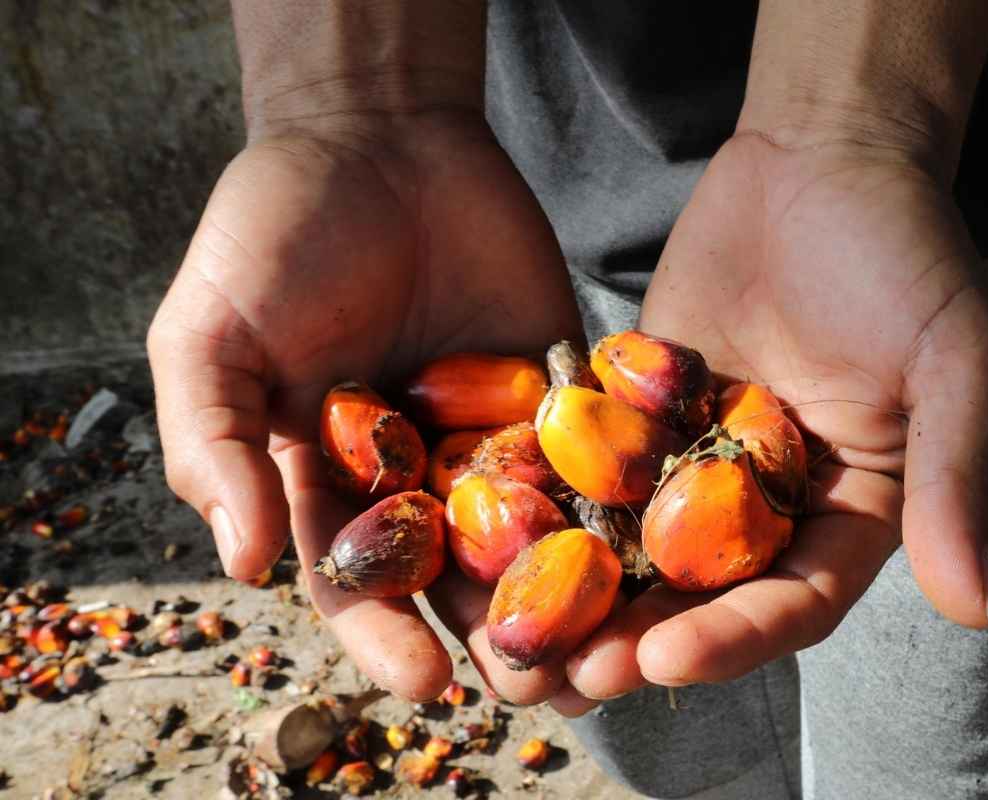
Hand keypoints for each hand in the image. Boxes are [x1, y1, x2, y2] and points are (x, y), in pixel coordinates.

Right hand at [147, 112, 583, 702]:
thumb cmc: (273, 233)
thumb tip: (238, 566)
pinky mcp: (556, 384)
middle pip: (455, 573)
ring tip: (601, 647)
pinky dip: (613, 492)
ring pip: (532, 528)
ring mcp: (490, 429)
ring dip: (563, 589)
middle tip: (535, 686)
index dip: (386, 633)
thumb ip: (217, 445)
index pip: (358, 575)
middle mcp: (414, 468)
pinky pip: (588, 446)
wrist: (375, 134)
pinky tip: (648, 540)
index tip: (424, 683)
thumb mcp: (210, 335)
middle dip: (492, 632)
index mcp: (329, 475)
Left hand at [559, 131, 987, 707]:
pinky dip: (546, 507)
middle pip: (701, 595)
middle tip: (569, 679)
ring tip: (512, 640)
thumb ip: (959, 480)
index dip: (735, 638)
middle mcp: (769, 503)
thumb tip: (981, 613)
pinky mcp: (638, 413)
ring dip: (580, 597)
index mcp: (851, 514)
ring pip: (634, 548)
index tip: (668, 659)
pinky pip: (589, 468)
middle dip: (638, 639)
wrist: (823, 157)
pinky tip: (489, 539)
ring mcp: (696, 461)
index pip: (794, 602)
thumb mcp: (959, 361)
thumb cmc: (910, 254)